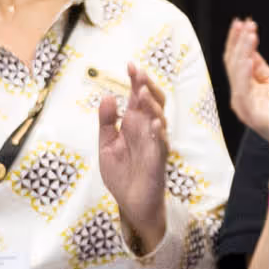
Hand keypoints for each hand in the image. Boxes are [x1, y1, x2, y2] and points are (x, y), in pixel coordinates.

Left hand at [95, 66, 172, 253]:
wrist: (130, 203)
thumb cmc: (121, 174)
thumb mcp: (107, 145)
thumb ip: (107, 122)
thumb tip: (108, 96)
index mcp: (134, 124)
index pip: (137, 97)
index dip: (136, 81)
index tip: (130, 65)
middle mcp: (146, 130)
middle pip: (153, 102)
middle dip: (147, 87)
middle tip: (139, 74)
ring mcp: (154, 144)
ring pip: (159, 119)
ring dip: (152, 105)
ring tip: (142, 93)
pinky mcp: (158, 160)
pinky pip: (161, 144)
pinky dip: (159, 133)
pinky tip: (155, 123)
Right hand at [223, 19, 268, 162]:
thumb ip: (260, 68)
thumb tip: (250, 50)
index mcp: (245, 87)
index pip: (236, 60)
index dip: (238, 40)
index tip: (243, 21)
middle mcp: (240, 95)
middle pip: (233, 63)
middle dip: (239, 41)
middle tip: (245, 22)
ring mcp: (244, 105)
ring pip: (236, 73)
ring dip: (242, 51)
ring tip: (249, 34)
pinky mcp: (251, 114)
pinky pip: (243, 91)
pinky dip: (244, 74)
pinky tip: (248, 59)